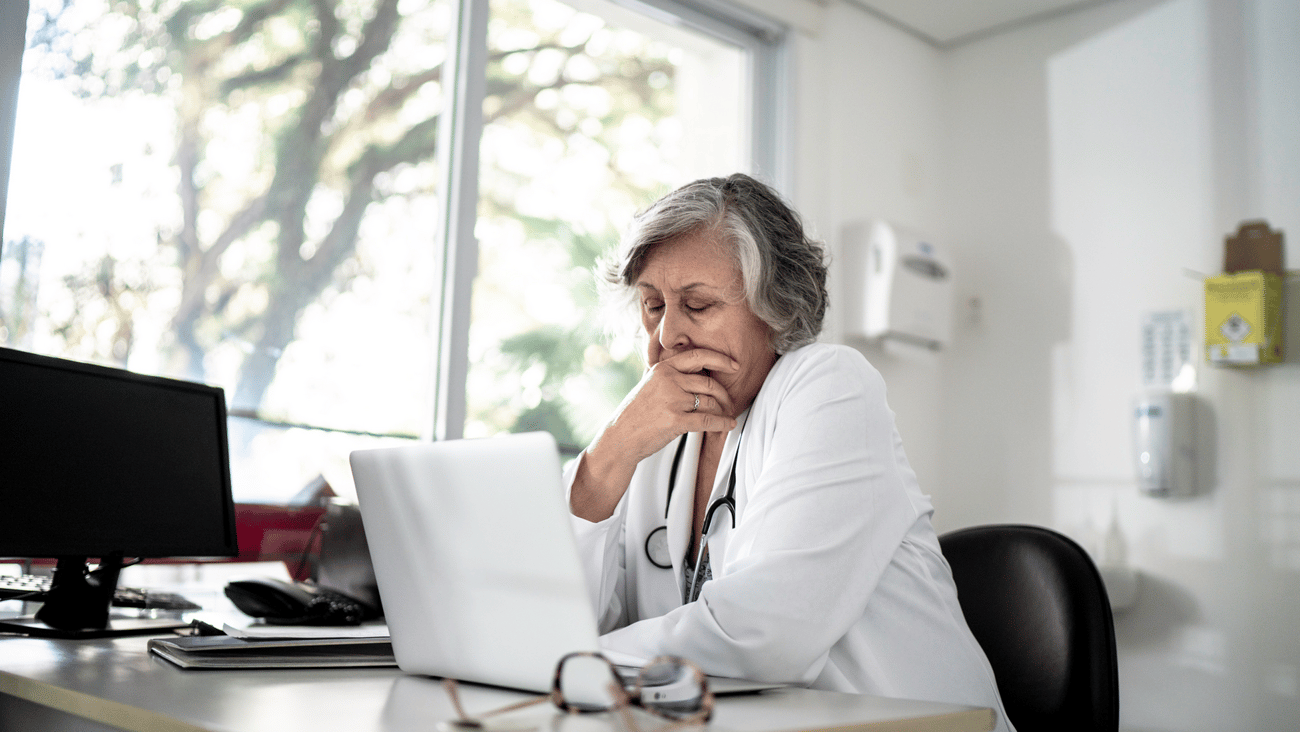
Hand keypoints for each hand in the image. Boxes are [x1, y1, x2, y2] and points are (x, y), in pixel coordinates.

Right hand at [570, 348, 738, 521]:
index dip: (720, 359)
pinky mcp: (675, 420)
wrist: (620, 437)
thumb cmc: (637, 414)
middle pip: (709, 383)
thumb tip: (702, 374)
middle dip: (724, 395)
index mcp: (663, 369)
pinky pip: (709, 420)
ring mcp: (672, 400)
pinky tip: (729, 425)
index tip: (735, 365)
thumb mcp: (651, 385)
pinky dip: (723, 423)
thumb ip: (672, 376)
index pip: (698, 356)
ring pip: (710, 402)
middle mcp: (668, 380)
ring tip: (726, 416)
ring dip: (723, 411)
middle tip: (730, 403)